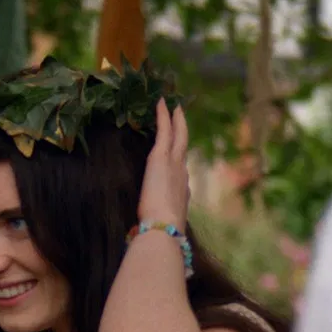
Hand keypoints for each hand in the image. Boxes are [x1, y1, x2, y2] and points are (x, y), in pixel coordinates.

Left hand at [138, 99, 190, 229]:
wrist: (163, 226)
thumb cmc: (159, 228)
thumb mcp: (161, 221)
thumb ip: (158, 217)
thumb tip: (147, 223)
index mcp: (182, 190)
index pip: (181, 170)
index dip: (180, 158)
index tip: (178, 151)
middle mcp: (182, 173)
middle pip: (184, 146)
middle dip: (183, 130)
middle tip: (181, 115)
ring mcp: (174, 163)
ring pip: (177, 135)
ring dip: (175, 119)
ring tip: (174, 106)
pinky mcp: (161, 156)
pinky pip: (164, 130)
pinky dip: (163, 116)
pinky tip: (161, 103)